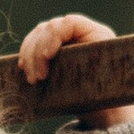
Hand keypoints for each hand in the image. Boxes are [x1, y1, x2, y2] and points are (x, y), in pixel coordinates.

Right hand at [17, 10, 133, 129]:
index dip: (54, 36)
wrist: (107, 111)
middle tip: (39, 78)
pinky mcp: (53, 51)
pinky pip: (33, 46)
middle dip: (38, 52)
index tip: (47, 57)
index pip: (70, 23)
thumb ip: (84, 74)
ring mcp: (65, 40)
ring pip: (38, 36)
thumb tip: (64, 72)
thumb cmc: (108, 98)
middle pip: (49, 28)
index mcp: (96, 34)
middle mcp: (79, 33)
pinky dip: (27, 56)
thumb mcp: (101, 86)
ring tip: (33, 80)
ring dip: (30, 56)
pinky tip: (25, 70)